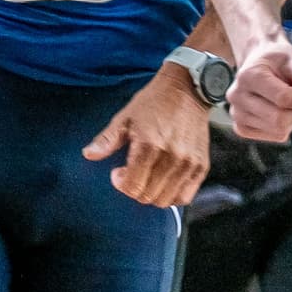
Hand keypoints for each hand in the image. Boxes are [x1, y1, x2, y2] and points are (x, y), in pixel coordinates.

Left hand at [85, 63, 208, 206]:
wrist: (187, 90)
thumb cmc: (154, 103)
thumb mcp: (124, 118)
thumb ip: (106, 140)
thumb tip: (88, 155)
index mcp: (149, 146)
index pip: (133, 187)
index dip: (121, 184)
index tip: (118, 172)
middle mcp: (172, 157)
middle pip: (148, 196)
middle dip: (134, 189)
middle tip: (132, 173)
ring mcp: (189, 163)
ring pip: (166, 200)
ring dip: (152, 193)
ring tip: (147, 176)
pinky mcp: (202, 166)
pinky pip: (186, 196)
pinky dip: (172, 195)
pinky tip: (163, 182)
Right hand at [228, 34, 291, 144]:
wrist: (261, 62)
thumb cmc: (282, 62)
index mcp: (248, 76)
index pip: (284, 100)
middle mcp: (236, 96)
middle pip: (280, 119)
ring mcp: (236, 114)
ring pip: (279, 130)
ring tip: (289, 103)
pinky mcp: (241, 127)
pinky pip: (275, 136)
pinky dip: (285, 126)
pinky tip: (279, 111)